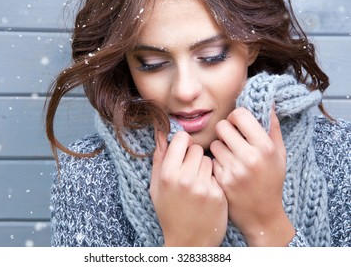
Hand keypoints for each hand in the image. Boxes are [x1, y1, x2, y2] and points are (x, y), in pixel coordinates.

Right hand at [150, 131, 227, 246]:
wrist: (189, 241)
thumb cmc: (169, 212)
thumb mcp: (156, 187)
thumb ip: (159, 158)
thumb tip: (161, 133)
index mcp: (168, 174)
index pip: (181, 139)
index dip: (183, 142)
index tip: (183, 149)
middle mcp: (186, 179)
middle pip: (197, 148)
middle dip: (194, 156)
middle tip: (190, 169)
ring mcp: (204, 187)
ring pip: (209, 160)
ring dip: (204, 167)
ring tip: (198, 182)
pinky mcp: (218, 194)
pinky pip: (217, 174)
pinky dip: (213, 180)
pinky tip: (207, 192)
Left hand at [210, 107, 294, 245]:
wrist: (262, 215)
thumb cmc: (271, 181)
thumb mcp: (279, 154)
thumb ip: (273, 127)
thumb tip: (267, 102)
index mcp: (265, 147)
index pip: (240, 115)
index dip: (236, 117)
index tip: (237, 124)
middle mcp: (250, 157)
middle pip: (222, 126)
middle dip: (225, 131)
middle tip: (230, 139)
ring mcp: (234, 170)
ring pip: (214, 144)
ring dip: (219, 148)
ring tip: (229, 157)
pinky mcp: (221, 181)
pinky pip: (210, 160)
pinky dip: (215, 163)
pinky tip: (225, 170)